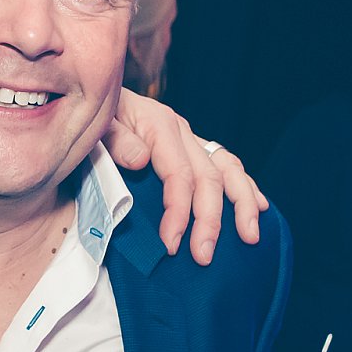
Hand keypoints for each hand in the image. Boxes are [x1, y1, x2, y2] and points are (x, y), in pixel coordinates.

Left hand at [102, 90, 267, 264]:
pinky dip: (246, 186)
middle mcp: (180, 131)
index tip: (171, 244)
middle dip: (210, 220)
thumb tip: (141, 159)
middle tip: (204, 256)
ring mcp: (189, 138)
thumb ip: (115, 139)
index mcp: (158, 124)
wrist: (91, 96)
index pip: (179, 175)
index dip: (179, 212)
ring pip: (228, 169)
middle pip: (209, 178)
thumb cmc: (91, 117)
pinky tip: (260, 207)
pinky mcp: (191, 146)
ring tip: (250, 236)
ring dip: (242, 204)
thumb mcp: (95, 124)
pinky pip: (227, 165)